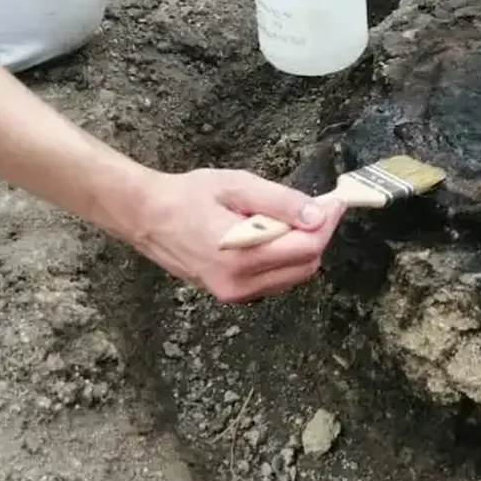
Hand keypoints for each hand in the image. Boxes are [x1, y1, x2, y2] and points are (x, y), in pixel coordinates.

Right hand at [123, 167, 344, 300]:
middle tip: (312, 207)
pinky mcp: (230, 294)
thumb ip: (280, 202)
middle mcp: (239, 284)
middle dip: (315, 236)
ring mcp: (234, 293)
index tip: (334, 201)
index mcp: (241, 256)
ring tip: (285, 218)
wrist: (147, 217)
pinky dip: (282, 258)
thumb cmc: (188, 196)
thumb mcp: (237, 186)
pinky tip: (268, 234)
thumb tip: (317, 215)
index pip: (307, 248)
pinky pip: (273, 279)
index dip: (327, 223)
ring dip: (300, 248)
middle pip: (305, 266)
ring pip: (292, 276)